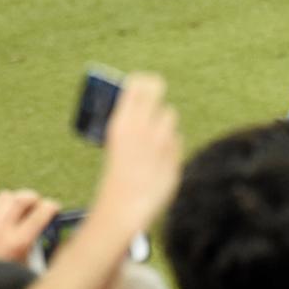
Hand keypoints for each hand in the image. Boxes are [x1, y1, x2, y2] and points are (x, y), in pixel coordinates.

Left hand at [0, 189, 58, 265]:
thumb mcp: (27, 273)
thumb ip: (39, 252)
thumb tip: (52, 232)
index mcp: (19, 244)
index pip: (42, 212)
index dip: (51, 207)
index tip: (53, 209)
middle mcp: (0, 231)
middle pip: (22, 198)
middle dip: (33, 199)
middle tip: (36, 205)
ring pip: (3, 197)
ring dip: (13, 201)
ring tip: (16, 211)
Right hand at [93, 73, 181, 228]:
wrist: (124, 208)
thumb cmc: (113, 177)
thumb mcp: (112, 143)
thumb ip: (127, 121)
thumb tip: (137, 104)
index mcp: (122, 123)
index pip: (138, 84)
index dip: (140, 80)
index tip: (138, 83)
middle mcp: (145, 128)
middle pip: (158, 90)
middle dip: (154, 92)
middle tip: (151, 96)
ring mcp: (163, 141)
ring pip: (169, 115)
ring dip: (162, 120)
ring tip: (152, 134)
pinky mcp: (176, 154)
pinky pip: (176, 140)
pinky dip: (168, 144)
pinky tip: (156, 158)